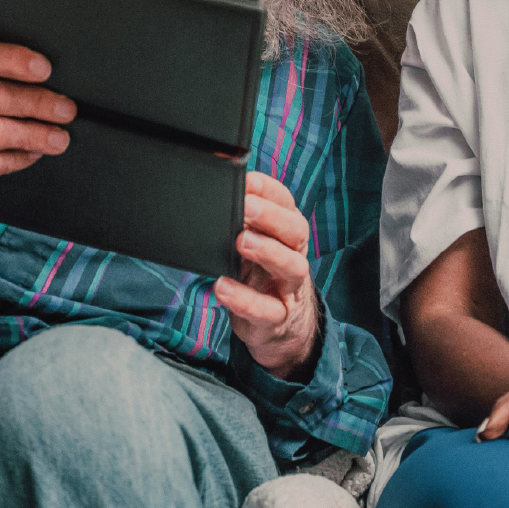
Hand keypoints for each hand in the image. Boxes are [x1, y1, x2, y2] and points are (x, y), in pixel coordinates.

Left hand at [213, 172, 318, 379]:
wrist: (281, 327)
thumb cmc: (261, 276)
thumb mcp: (254, 246)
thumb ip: (241, 223)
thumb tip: (212, 196)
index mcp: (287, 233)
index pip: (287, 204)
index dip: (269, 190)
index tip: (247, 180)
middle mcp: (294, 255)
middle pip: (296, 231)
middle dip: (272, 216)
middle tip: (246, 205)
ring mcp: (289, 288)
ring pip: (292, 267)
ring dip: (268, 251)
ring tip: (241, 241)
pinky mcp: (277, 319)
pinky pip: (267, 310)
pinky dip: (245, 299)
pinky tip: (222, 287)